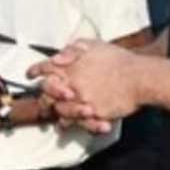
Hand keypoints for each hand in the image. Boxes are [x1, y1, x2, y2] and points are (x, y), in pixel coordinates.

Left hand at [27, 39, 143, 133]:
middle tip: (44, 99)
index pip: (44, 68)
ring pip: (60, 109)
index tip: (29, 75)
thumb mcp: (94, 45)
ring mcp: (81, 99)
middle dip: (44, 95)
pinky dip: (71, 123)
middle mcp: (72, 82)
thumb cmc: (119, 59)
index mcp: (70, 65)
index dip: (35, 71)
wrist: (140, 77)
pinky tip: (68, 124)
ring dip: (57, 111)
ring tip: (58, 115)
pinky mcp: (92, 113)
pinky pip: (76, 122)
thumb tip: (56, 57)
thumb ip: (73, 49)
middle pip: (47, 92)